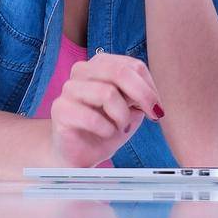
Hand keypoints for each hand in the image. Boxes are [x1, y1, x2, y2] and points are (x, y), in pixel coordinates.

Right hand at [49, 53, 164, 167]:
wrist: (80, 153)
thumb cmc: (106, 126)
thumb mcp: (130, 107)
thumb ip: (139, 94)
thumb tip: (152, 95)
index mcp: (101, 64)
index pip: (133, 65)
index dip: (150, 87)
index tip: (157, 107)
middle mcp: (82, 70)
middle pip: (120, 72)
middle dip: (142, 95)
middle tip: (153, 115)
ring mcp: (69, 89)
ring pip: (107, 93)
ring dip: (122, 116)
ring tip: (120, 127)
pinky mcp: (60, 110)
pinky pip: (92, 117)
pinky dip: (107, 130)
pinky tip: (105, 134)